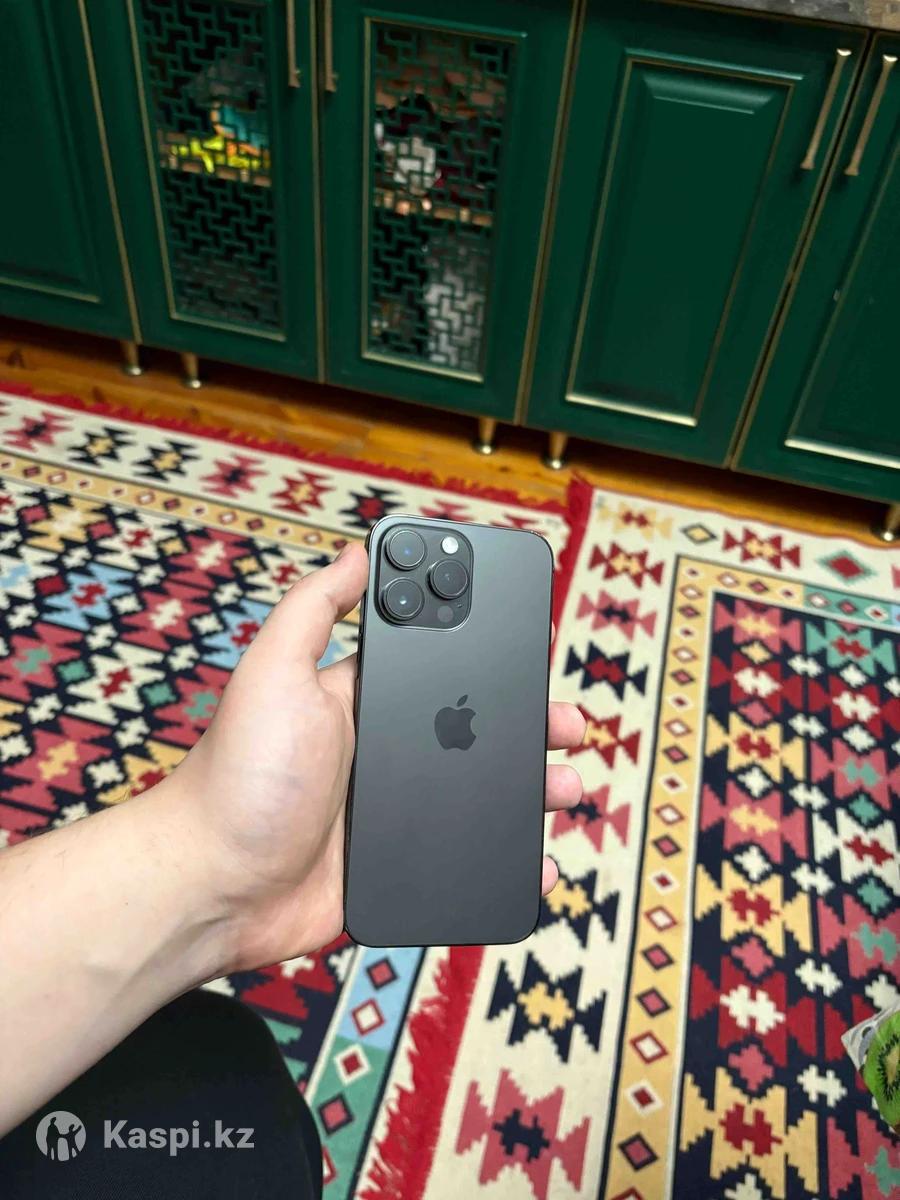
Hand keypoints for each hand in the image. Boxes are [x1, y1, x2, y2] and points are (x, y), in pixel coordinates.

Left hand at [161, 542, 585, 971]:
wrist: (213, 886)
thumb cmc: (237, 775)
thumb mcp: (273, 671)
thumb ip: (314, 608)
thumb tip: (358, 548)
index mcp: (362, 702)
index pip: (441, 669)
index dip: (489, 658)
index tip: (534, 645)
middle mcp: (384, 753)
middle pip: (476, 731)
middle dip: (528, 724)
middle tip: (567, 723)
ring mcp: (394, 814)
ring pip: (482, 796)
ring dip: (532, 789)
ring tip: (565, 786)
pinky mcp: (397, 868)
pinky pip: (466, 859)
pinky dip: (508, 859)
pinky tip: (538, 859)